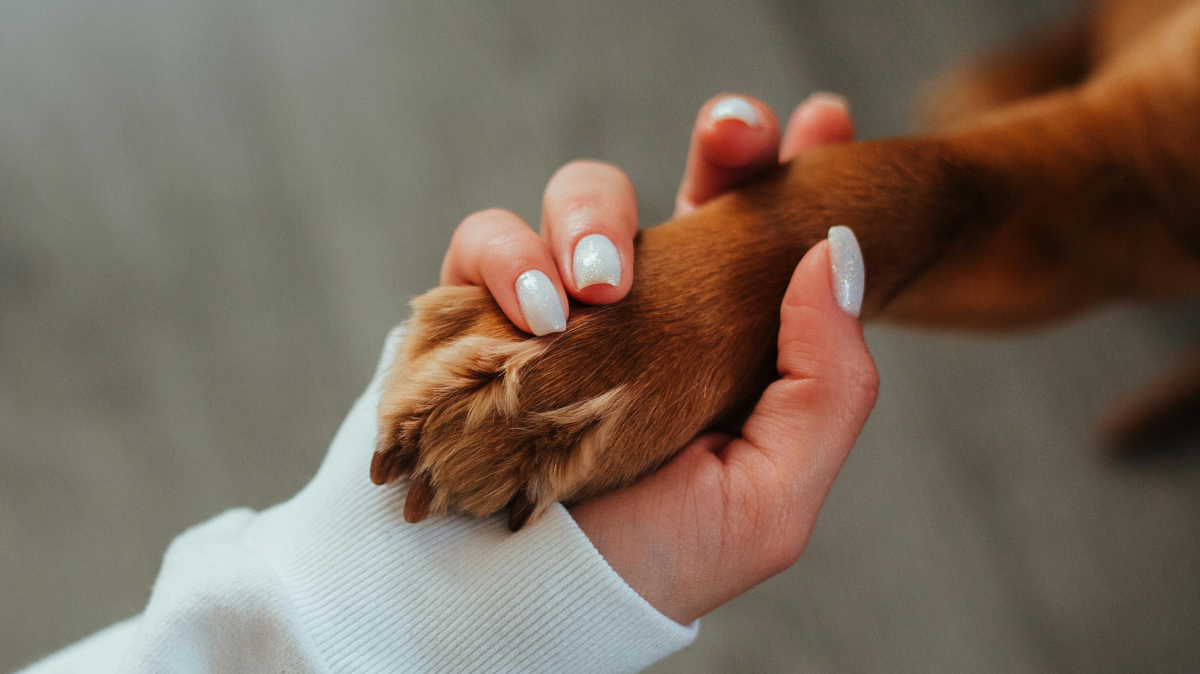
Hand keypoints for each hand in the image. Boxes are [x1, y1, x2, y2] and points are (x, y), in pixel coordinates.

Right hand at [440, 92, 872, 623]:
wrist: (517, 608)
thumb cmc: (647, 562)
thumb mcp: (770, 497)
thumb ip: (825, 384)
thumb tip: (836, 252)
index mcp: (721, 342)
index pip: (764, 238)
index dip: (792, 171)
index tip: (824, 122)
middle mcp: (645, 311)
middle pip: (686, 187)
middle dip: (720, 144)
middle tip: (735, 133)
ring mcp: (561, 305)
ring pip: (580, 196)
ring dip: (591, 215)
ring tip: (593, 288)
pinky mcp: (479, 312)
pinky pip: (485, 240)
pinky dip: (505, 258)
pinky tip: (534, 312)